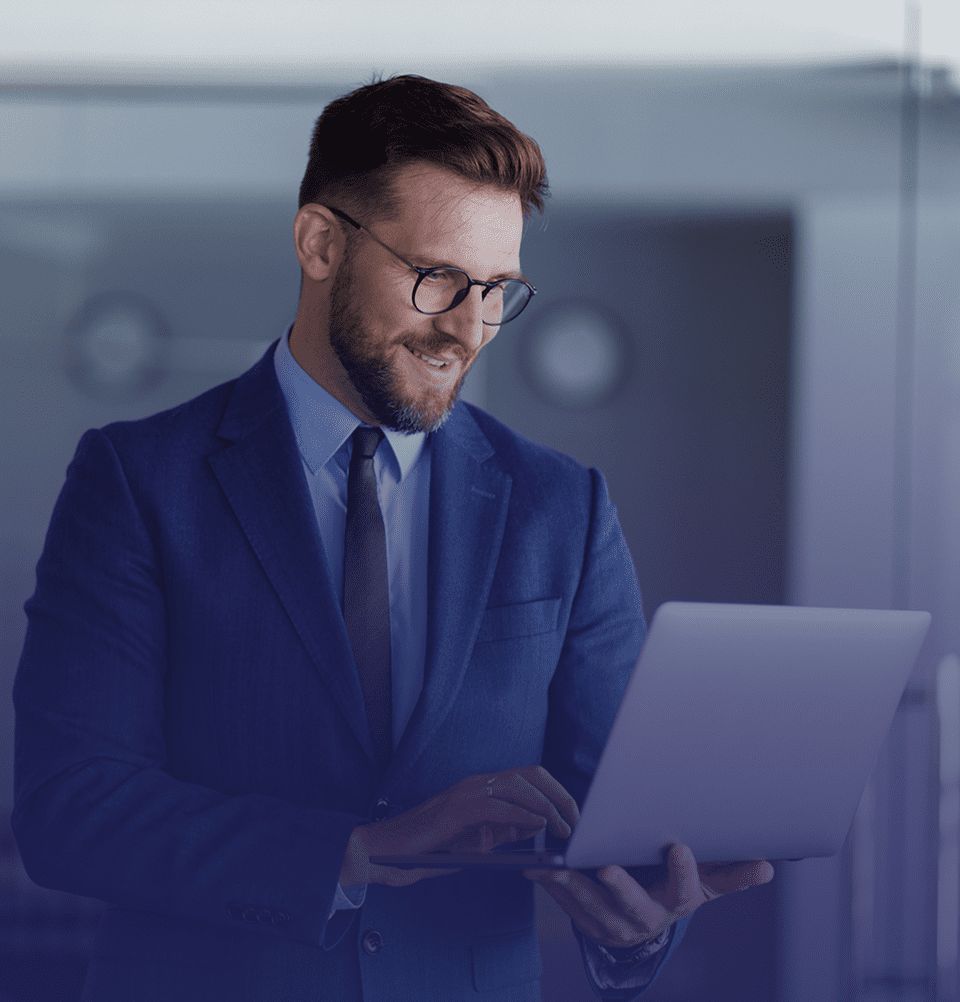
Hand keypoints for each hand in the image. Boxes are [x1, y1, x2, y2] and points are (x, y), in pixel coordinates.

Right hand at [340, 765, 578, 887]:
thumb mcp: (477, 839)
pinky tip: (537, 828)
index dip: (557, 792)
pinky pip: (497, 806)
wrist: (386, 851)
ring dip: (546, 806)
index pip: (530, 777)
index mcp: (484, 787)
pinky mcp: (456, 809)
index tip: (575, 815)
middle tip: (578, 821)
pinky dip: (521, 815)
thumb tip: (535, 827)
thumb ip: (504, 829)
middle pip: (531, 775)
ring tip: (564, 828)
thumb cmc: (430, 848)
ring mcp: (466, 793)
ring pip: (518, 786)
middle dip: (560, 796)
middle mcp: (478, 783)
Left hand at [524, 844, 773, 949]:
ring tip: (556, 867)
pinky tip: (538, 868)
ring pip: (591, 907)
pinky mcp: (586, 920)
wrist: (644, 918)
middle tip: (606, 868)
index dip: (683, 871)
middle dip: (620, 887)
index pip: (684, 890)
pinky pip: (567, 905)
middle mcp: (644, 918)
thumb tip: (766, 867)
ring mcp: (612, 922)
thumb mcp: (704, 883)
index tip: (679, 847)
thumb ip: (730, 874)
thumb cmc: (674, 887)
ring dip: (572, 887)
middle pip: (633, 905)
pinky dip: (552, 886)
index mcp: (675, 903)